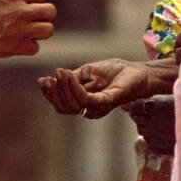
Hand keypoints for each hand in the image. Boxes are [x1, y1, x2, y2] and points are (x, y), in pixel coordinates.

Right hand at [0, 0, 55, 60]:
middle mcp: (21, 9)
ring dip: (40, 34)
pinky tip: (17, 47)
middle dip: (44, 18)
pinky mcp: (16, 46)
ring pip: (48, 30)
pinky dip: (27, 48)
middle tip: (34, 24)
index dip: (35, 4)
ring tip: (29, 36)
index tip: (29, 11)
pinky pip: (35, 48)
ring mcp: (20, 28)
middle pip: (50, 11)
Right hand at [37, 59, 152, 118]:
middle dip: (53, 94)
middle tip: (49, 79)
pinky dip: (75, 87)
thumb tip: (50, 78)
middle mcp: (90, 109)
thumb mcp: (87, 72)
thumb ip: (71, 78)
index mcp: (83, 103)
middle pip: (64, 108)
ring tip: (61, 73)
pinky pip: (87, 99)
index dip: (50, 94)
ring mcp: (99, 107)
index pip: (61, 104)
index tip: (43, 80)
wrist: (138, 71)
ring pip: (73, 105)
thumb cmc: (115, 72)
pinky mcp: (108, 101)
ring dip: (64, 88)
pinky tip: (69, 75)